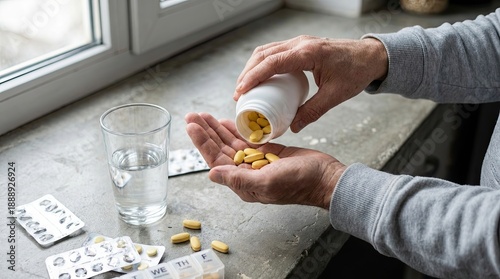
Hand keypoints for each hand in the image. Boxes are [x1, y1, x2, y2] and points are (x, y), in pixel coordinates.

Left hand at [185, 112, 345, 209]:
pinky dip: (236, 130)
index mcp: (243, 182)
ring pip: (231, 143)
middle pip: (220, 149)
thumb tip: (211, 173)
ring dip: (217, 129)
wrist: (325, 178)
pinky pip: (247, 140)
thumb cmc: (300, 183)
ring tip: (204, 116)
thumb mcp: (267, 182)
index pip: (216, 160)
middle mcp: (246, 172)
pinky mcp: (268, 152)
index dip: (202, 143)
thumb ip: (239, 179)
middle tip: (193, 116)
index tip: (192, 126)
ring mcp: (256, 161)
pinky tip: (226, 121)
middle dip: (206, 132)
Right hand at [234, 35, 387, 132]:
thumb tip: (292, 127)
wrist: (370, 57)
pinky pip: (275, 51)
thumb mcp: (335, 96)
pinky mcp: (300, 45)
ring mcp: (300, 42)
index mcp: (308, 53)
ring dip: (253, 67)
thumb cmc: (356, 72)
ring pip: (267, 50)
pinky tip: (260, 78)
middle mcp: (301, 43)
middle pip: (263, 54)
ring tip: (244, 87)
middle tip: (239, 94)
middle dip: (247, 73)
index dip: (253, 77)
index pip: (272, 62)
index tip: (240, 92)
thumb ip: (313, 112)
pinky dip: (263, 64)